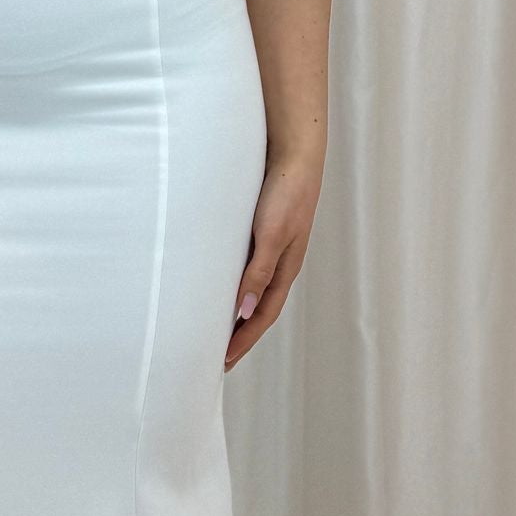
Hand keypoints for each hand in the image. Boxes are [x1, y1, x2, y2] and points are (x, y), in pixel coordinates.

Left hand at [225, 149, 320, 372]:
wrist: (295, 154)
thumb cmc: (285, 192)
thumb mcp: (270, 235)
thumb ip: (258, 272)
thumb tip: (244, 312)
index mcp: (286, 269)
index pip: (263, 316)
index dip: (244, 339)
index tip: (224, 361)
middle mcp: (280, 263)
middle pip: (260, 309)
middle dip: (242, 335)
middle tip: (221, 357)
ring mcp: (274, 248)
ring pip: (255, 290)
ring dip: (239, 313)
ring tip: (220, 330)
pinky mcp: (263, 232)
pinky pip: (249, 269)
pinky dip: (237, 286)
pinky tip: (223, 287)